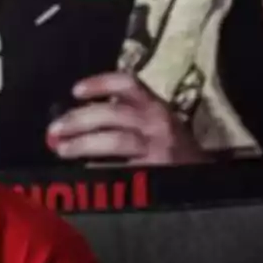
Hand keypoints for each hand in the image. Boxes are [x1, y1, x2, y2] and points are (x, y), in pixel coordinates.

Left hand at [47, 73, 207, 164]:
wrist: (207, 179)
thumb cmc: (171, 149)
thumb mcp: (153, 125)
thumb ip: (121, 118)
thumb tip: (73, 120)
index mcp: (155, 106)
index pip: (128, 85)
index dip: (100, 84)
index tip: (75, 91)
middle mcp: (158, 123)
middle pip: (112, 113)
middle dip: (79, 119)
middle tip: (55, 129)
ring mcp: (159, 148)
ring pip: (115, 140)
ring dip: (83, 143)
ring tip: (62, 149)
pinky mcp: (157, 172)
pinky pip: (121, 168)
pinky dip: (99, 168)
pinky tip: (83, 171)